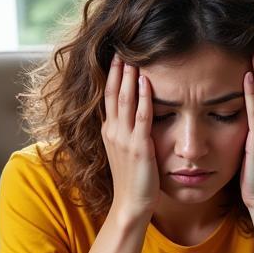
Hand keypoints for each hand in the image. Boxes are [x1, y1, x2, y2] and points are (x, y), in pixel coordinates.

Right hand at [101, 54, 160, 222]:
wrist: (131, 205)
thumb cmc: (132, 180)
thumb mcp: (125, 151)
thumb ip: (127, 132)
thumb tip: (134, 116)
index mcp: (109, 131)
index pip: (107, 97)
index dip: (111, 76)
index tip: (115, 56)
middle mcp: (112, 131)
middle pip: (112, 93)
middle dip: (117, 69)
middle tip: (121, 47)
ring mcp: (124, 138)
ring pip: (124, 100)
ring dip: (128, 77)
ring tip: (132, 56)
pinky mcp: (139, 146)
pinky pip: (142, 116)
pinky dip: (144, 97)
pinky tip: (146, 81)